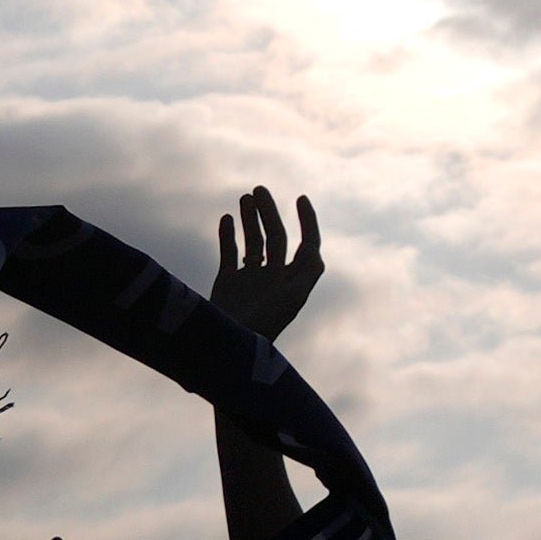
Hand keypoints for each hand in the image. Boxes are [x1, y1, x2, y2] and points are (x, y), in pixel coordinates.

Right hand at [207, 187, 324, 343]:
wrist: (228, 350)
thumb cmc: (264, 325)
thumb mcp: (293, 298)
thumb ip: (307, 272)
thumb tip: (313, 248)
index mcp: (294, 281)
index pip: (308, 246)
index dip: (309, 222)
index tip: (301, 198)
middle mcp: (275, 278)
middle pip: (277, 237)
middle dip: (270, 213)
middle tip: (259, 189)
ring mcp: (251, 280)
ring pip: (253, 242)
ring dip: (251, 219)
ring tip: (246, 197)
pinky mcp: (227, 284)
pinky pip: (229, 254)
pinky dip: (228, 235)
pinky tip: (228, 217)